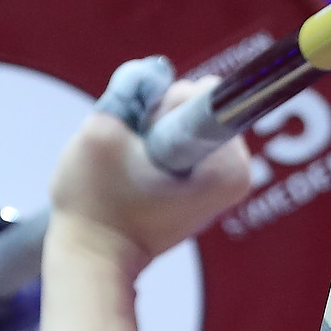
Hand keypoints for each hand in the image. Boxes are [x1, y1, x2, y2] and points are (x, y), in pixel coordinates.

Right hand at [47, 69, 257, 273]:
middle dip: (159, 117)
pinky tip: (138, 173)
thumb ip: (127, 89)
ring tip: (132, 169)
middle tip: (134, 156)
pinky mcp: (204, 187)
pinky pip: (182, 140)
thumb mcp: (100, 133)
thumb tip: (152, 72)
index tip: (147, 136)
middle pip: (196, 104)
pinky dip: (156, 146)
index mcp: (226, 165)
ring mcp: (223, 182)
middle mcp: (236, 173)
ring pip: (185, 120)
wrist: (94, 258)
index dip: (162, 105)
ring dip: (154, 132)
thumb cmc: (95, 205)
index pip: (204, 94)